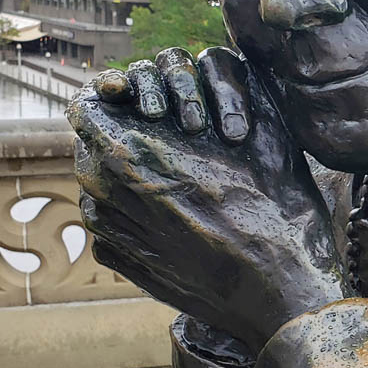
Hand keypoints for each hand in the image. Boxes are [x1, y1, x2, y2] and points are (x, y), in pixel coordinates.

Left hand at [68, 46, 347, 352]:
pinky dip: (135, 216)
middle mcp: (105, 191)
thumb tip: (190, 73)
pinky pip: (111, 224)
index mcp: (128, 151)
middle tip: (171, 145)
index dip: (112, 99)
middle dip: (123, 138)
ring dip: (128, 179)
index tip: (136, 103)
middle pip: (92, 146)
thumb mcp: (257, 133)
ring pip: (100, 186)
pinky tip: (179, 220)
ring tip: (180, 186)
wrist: (281, 294)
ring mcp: (111, 231)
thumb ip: (211, 97)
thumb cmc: (277, 211)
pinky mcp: (122, 262)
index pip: (86, 105)